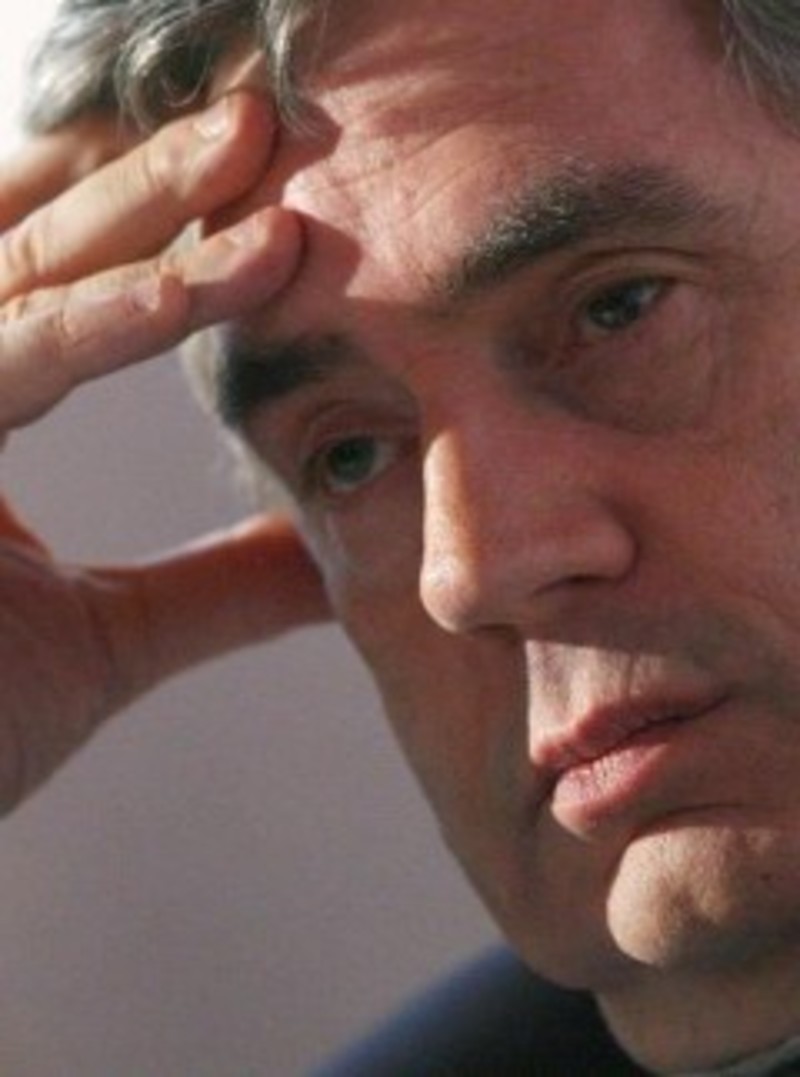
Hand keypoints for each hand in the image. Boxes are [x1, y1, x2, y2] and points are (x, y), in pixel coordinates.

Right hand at [0, 94, 329, 813]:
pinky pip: (2, 358)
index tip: (264, 189)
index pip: (53, 280)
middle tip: (268, 117)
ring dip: (142, 216)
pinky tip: (200, 284)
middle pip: (40, 247)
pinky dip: (95, 322)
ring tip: (255, 155)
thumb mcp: (109, 639)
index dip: (152, 222)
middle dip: (154, 178)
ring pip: (22, 280)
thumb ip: (219, 587)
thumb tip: (335, 555)